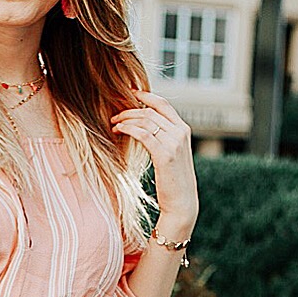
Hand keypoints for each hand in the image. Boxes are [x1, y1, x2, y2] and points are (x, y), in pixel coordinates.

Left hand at [110, 92, 198, 239]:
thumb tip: (145, 129)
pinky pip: (144, 134)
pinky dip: (129, 129)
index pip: (163, 104)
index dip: (145, 96)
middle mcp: (181, 132)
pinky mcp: (165, 154)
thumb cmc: (172, 181)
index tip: (129, 93)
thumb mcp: (171, 155)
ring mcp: (174, 142)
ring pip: (146, 120)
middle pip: (151, 110)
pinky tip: (119, 131)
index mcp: (183, 129)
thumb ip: (163, 139)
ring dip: (126, 119)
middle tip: (115, 115)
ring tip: (113, 124)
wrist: (181, 203)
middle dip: (130, 109)